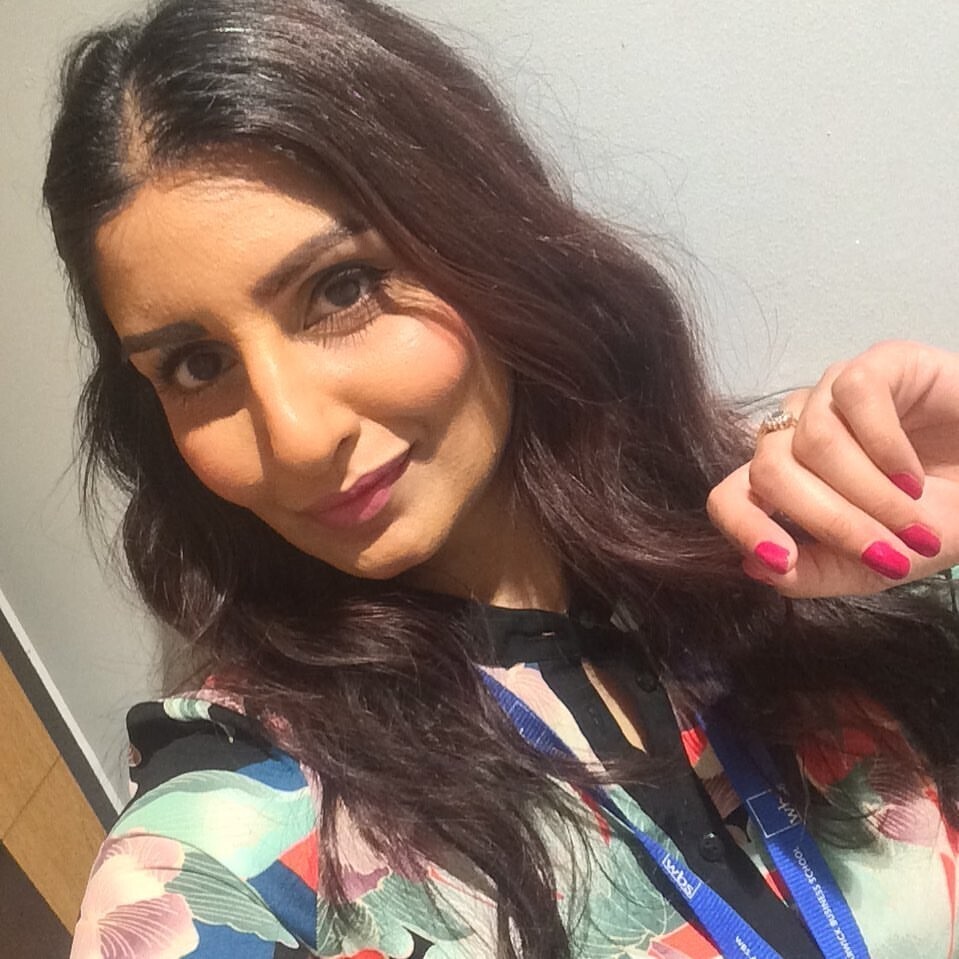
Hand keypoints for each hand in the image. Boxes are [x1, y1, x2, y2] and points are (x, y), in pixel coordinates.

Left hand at [707, 341, 958, 596]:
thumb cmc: (940, 518)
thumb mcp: (877, 564)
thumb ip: (816, 572)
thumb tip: (752, 568)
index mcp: (783, 480)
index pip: (727, 496)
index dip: (744, 528)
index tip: (782, 559)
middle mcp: (794, 432)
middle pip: (769, 472)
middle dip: (831, 522)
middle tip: (889, 553)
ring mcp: (829, 395)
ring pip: (814, 440)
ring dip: (871, 495)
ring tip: (917, 522)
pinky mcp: (876, 364)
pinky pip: (855, 396)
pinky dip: (887, 448)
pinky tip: (913, 475)